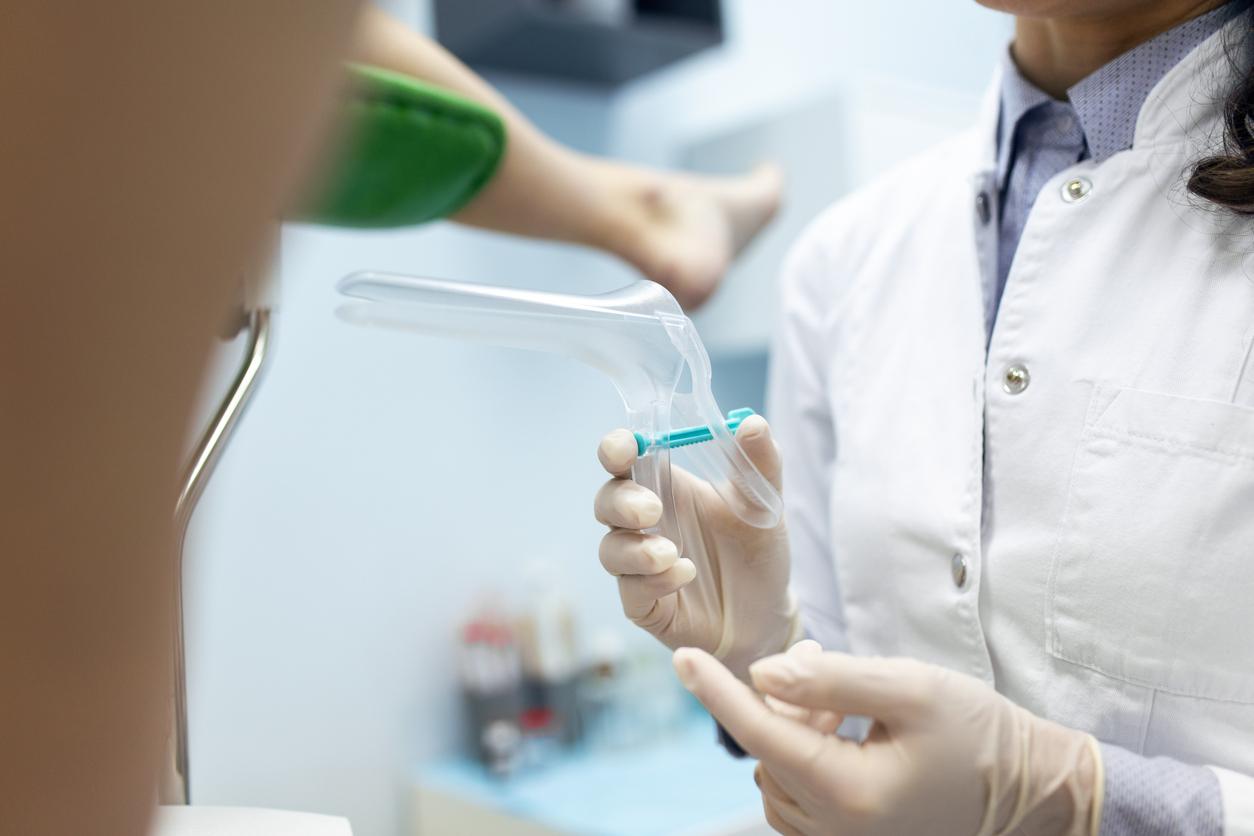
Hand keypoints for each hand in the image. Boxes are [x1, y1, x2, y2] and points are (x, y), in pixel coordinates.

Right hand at [593, 415, 799, 679]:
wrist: (767, 612)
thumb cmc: (757, 550)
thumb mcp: (764, 503)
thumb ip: (759, 462)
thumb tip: (751, 422)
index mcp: (665, 487)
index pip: (624, 459)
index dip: (615, 449)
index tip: (622, 448)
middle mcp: (645, 523)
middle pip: (606, 501)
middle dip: (620, 502)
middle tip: (652, 509)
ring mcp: (639, 565)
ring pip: (610, 549)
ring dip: (634, 549)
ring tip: (669, 552)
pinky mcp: (644, 604)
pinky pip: (632, 591)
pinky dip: (653, 581)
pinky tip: (684, 574)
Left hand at [673, 646, 1103, 835]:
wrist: (1031, 789)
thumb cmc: (979, 733)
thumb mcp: (909, 688)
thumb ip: (831, 678)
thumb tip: (762, 673)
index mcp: (849, 793)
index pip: (760, 733)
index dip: (716, 691)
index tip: (681, 656)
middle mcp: (836, 829)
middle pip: (769, 750)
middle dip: (783, 704)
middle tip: (828, 676)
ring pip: (779, 771)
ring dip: (797, 729)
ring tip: (847, 708)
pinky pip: (799, 792)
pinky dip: (807, 754)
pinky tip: (846, 732)